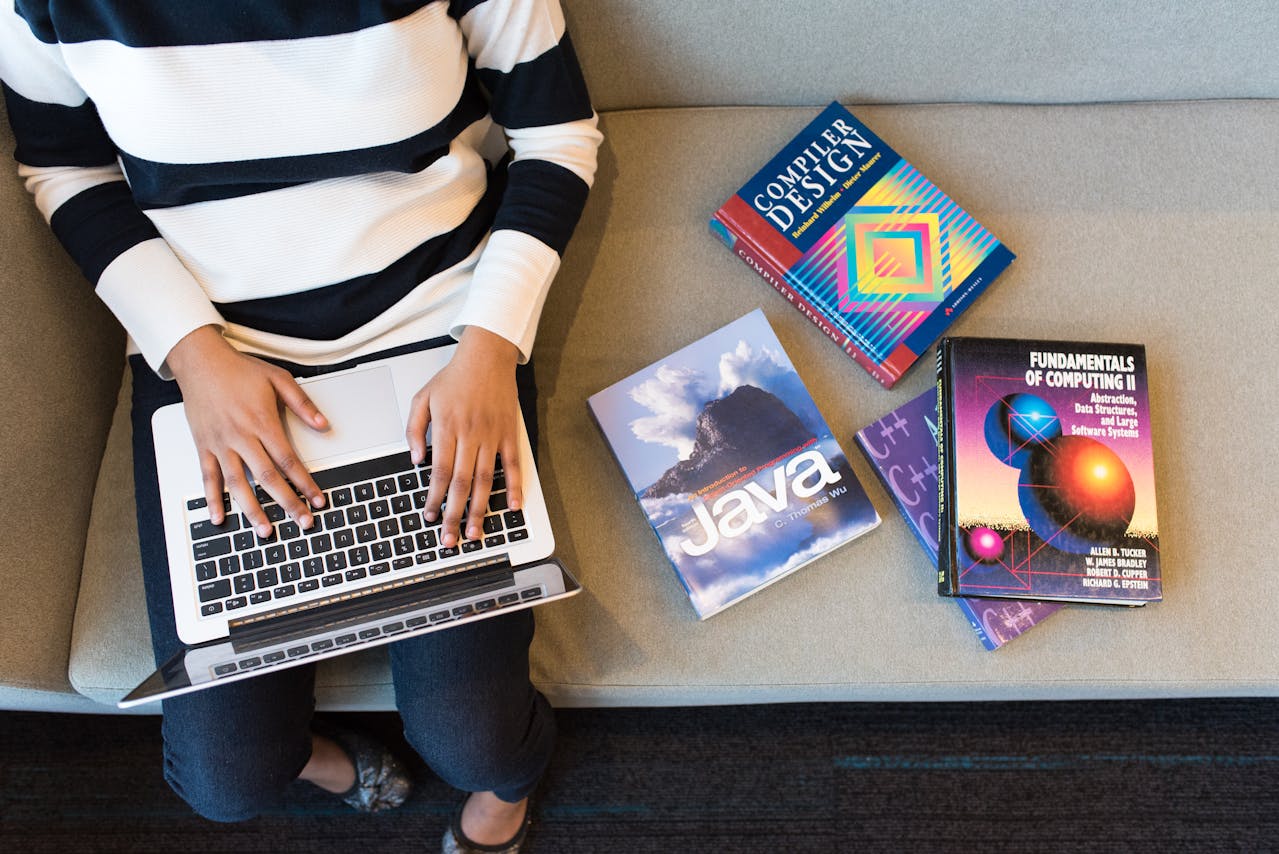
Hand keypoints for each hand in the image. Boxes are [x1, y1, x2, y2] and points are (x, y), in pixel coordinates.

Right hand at [167, 325, 327, 536]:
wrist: (200, 361)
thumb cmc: (239, 370)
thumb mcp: (279, 379)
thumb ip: (303, 405)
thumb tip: (324, 425)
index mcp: (262, 422)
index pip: (288, 460)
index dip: (305, 483)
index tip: (318, 499)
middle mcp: (241, 436)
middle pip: (267, 477)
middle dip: (287, 503)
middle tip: (302, 522)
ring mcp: (220, 444)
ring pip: (238, 483)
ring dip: (252, 510)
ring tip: (265, 531)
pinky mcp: (203, 446)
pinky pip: (208, 477)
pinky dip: (213, 499)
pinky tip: (220, 518)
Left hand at [405, 327, 522, 547]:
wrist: (487, 356)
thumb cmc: (454, 378)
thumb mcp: (422, 398)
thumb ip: (414, 430)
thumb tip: (416, 460)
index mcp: (447, 429)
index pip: (439, 472)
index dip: (434, 498)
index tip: (429, 516)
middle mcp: (471, 436)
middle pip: (461, 483)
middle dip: (454, 514)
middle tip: (450, 539)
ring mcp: (493, 436)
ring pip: (485, 480)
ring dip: (479, 508)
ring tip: (475, 532)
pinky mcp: (510, 434)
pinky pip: (513, 465)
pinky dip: (515, 487)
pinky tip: (512, 507)